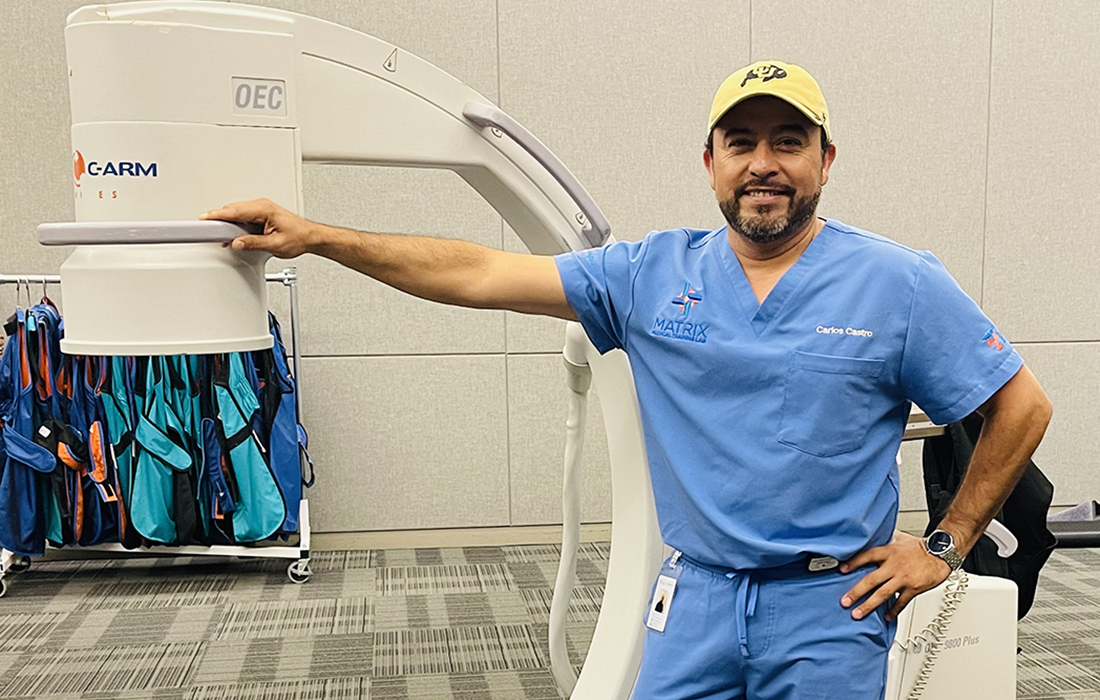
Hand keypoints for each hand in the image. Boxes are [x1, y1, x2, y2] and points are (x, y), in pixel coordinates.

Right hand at [201, 198, 316, 257]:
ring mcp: (261, 208)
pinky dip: (235, 224)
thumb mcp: (275, 245)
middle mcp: (262, 206)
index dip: (217, 216)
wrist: (310, 237)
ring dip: (228, 223)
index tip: (204, 219)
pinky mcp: (261, 214)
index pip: (235, 211)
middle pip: (233, 211)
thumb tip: (237, 243)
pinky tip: (233, 235)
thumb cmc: (299, 237)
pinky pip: (242, 216)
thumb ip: (253, 243)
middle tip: (208, 231)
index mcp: (265, 209)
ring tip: (221, 236)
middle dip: (220, 220)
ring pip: (236, 213)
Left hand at [839, 531, 951, 621]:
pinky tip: (885, 617)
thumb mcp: (900, 538)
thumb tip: (872, 533)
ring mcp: (903, 578)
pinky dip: (893, 611)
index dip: (853, 562)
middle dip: (856, 592)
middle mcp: (894, 565)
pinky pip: (901, 602)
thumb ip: (885, 538)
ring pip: (883, 594)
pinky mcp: (914, 588)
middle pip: (871, 580)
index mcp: (889, 551)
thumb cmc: (920, 547)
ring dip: (869, 605)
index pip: (867, 556)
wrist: (941, 554)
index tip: (841, 570)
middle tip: (845, 601)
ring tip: (858, 614)